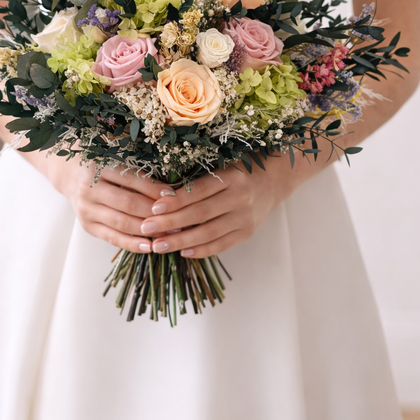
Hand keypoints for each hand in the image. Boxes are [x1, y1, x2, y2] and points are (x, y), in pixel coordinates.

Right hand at [49, 155, 170, 252]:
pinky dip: (132, 244)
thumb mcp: (115, 158)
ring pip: (121, 223)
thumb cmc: (102, 165)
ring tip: (169, 234)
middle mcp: (89, 189)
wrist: (71, 176)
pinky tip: (149, 247)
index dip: (153, 188)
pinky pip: (112, 238)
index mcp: (98, 167)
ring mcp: (86, 210)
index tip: (173, 195)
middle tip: (177, 218)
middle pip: (128, 203)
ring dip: (147, 230)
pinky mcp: (88, 226)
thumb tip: (168, 186)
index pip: (131, 179)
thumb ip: (136, 168)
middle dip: (154, 212)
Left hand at [140, 162, 285, 257]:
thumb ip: (195, 180)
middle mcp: (240, 197)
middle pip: (200, 213)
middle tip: (147, 228)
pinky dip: (201, 250)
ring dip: (181, 241)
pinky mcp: (247, 232)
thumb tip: (161, 196)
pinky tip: (183, 252)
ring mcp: (245, 217)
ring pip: (209, 232)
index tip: (153, 208)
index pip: (198, 190)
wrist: (272, 182)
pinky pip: (221, 244)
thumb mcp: (220, 167)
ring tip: (158, 246)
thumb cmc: (236, 171)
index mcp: (230, 176)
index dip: (175, 200)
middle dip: (171, 223)